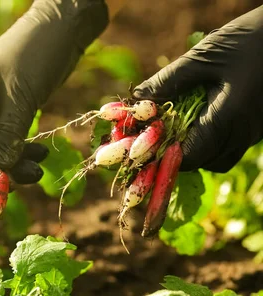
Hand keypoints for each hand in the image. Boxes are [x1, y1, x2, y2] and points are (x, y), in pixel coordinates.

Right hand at [0, 0, 107, 183]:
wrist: (61, 27)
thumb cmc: (37, 53)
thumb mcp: (22, 95)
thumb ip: (9, 133)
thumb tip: (0, 168)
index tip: (4, 185)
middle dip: (5, 168)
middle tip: (32, 177)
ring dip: (18, 163)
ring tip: (40, 167)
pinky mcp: (11, 112)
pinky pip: (13, 141)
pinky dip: (25, 151)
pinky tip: (41, 154)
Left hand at [134, 7, 262, 172]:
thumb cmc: (249, 39)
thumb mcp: (205, 55)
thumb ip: (169, 80)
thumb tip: (137, 99)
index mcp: (229, 120)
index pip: (188, 157)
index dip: (163, 154)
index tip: (144, 141)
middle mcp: (242, 135)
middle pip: (200, 162)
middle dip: (176, 152)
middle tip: (157, 133)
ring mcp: (252, 135)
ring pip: (216, 160)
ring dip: (194, 150)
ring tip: (179, 127)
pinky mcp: (257, 129)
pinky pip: (228, 148)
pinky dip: (210, 142)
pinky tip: (200, 120)